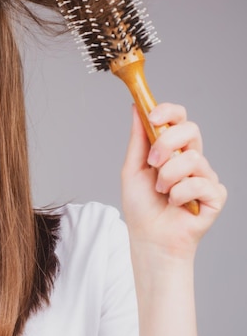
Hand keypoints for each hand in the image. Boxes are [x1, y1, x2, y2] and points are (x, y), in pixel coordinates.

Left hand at [121, 103, 226, 258]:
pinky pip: (200, 183)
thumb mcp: (132, 168)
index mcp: (172, 149)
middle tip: (152, 163)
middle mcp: (191, 158)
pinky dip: (180, 194)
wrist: (149, 237)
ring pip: (193, 157)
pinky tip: (174, 204)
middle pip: (191, 129)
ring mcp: (205, 176)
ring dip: (168, 176)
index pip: (179, 119)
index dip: (168, 112)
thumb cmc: (141, 206)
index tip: (152, 117)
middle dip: (167, 143)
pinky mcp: (214, 195)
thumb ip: (138, 140)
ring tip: (161, 191)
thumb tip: (136, 109)